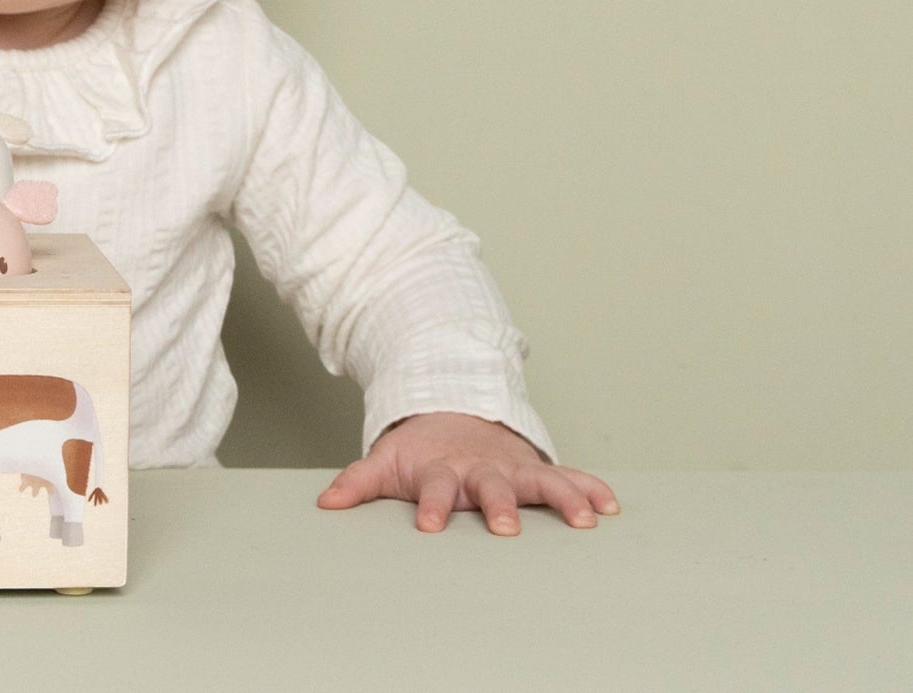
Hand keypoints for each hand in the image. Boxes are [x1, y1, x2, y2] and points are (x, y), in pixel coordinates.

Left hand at [317, 411, 618, 534]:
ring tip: (584, 520)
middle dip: (499, 505)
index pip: (435, 489)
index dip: (431, 506)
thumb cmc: (421, 448)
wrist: (452, 409)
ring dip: (561, 499)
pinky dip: (589, 487)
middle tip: (506, 526)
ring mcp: (511, 468)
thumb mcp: (388, 460)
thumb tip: (325, 503)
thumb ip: (360, 481)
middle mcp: (481, 469)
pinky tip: (609, 504)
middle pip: (491, 486)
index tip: (429, 525)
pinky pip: (567, 476)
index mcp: (443, 470)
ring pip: (539, 481)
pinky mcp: (535, 469)